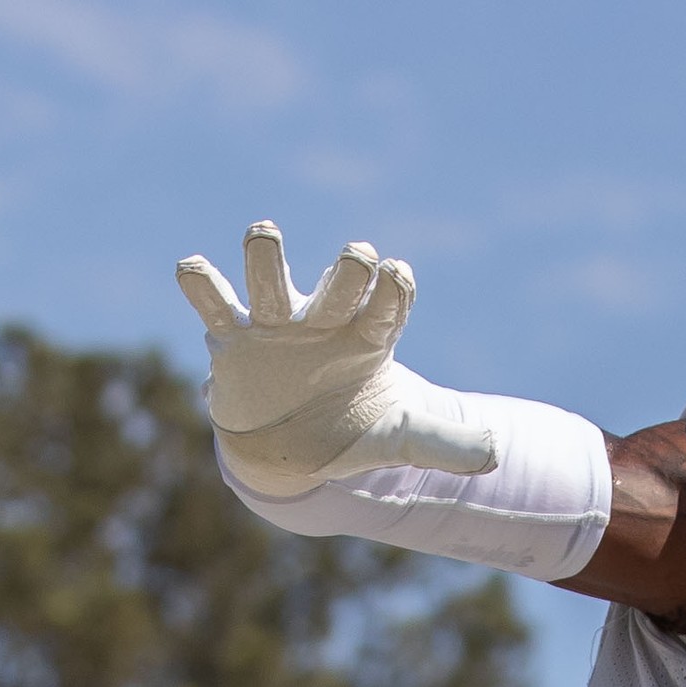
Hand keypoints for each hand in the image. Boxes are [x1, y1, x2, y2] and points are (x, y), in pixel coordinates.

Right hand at [176, 219, 503, 495]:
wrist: (292, 447)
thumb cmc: (352, 429)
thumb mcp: (399, 440)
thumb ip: (444, 443)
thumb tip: (495, 454)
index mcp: (368, 337)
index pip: (387, 307)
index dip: (393, 290)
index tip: (397, 273)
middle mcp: (324, 320)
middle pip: (338, 286)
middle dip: (348, 270)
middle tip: (358, 256)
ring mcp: (277, 325)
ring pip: (271, 283)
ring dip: (267, 258)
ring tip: (264, 231)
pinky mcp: (234, 339)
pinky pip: (216, 307)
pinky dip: (202, 285)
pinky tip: (190, 266)